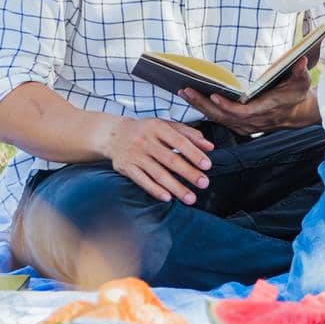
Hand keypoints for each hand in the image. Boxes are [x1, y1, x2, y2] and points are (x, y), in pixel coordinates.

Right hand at [96, 115, 214, 203]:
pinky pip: (142, 180)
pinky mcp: (126, 167)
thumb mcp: (167, 126)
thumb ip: (190, 134)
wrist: (114, 134)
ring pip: (158, 173)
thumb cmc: (147, 131)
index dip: (194, 154)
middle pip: (170, 159)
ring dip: (175, 187)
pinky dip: (154, 190)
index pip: (179, 141)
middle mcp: (145, 141)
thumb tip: (210, 146)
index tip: (207, 166)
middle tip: (204, 184)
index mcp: (158, 127)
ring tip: (190, 198)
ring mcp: (135, 155)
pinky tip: (167, 198)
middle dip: (188, 173)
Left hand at [180, 58, 316, 137]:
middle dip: (203, 104)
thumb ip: (300, 71)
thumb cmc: (297, 94)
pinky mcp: (240, 126)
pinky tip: (193, 100)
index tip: (214, 96)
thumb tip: (300, 60)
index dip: (228, 106)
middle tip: (186, 90)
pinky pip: (220, 120)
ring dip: (200, 106)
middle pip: (224, 116)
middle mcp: (253, 121)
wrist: (297, 114)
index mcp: (266, 109)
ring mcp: (245, 126)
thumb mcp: (302, 82)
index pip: (244, 112)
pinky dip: (205, 110)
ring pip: (219, 119)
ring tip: (184, 92)